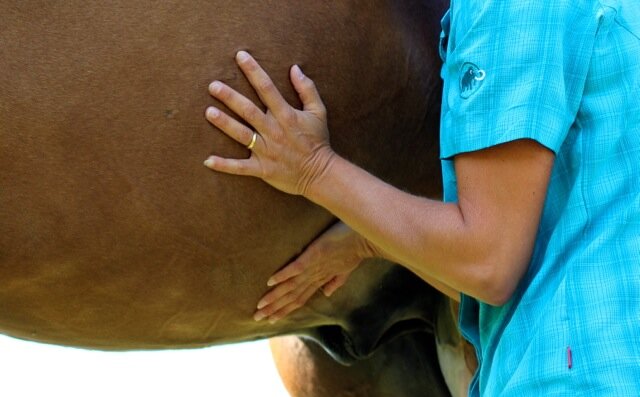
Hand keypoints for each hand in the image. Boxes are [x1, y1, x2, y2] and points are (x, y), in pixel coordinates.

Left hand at [204, 50, 334, 195]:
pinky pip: (240, 167)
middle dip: (230, 97)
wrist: (321, 175)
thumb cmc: (318, 141)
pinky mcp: (262, 169)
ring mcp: (266, 151)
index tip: (240, 56)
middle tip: (213, 86)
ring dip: (225, 124)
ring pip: (242, 135)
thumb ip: (307, 89)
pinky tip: (207, 161)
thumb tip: (294, 68)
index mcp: (286, 115)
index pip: (267, 88)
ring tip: (209, 112)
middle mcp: (274, 131)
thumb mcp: (318, 112)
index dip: (254, 71)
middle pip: (249, 110)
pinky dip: (224, 165)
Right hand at [253, 222, 371, 322]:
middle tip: (257, 318)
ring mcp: (314, 268)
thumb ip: (335, 281)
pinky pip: (296, 268)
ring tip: (260, 306)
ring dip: (274, 297)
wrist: (366, 238)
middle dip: (274, 309)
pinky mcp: (314, 256)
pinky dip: (283, 276)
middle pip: (292, 297)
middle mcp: (315, 278)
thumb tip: (326, 293)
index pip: (300, 298)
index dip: (285, 309)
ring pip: (291, 287)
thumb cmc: (355, 250)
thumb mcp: (345, 269)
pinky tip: (270, 282)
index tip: (272, 319)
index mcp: (321, 280)